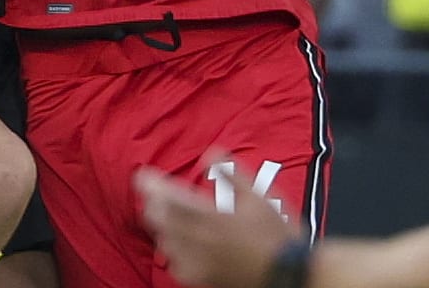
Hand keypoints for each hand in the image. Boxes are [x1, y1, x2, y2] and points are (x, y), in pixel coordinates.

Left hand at [137, 161, 297, 287]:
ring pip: (165, 241)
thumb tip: (213, 153)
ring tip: (162, 212)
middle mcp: (200, 241)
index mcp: (214, 218)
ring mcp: (198, 263)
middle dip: (153, 203)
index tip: (142, 175)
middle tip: (153, 192)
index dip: (153, 185)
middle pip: (161, 221)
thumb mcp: (261, 198)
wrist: (287, 275)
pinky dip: (170, 248)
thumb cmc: (276, 235)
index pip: (172, 198)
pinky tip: (176, 243)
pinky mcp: (201, 279)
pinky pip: (174, 263)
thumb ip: (234, 174)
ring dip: (161, 225)